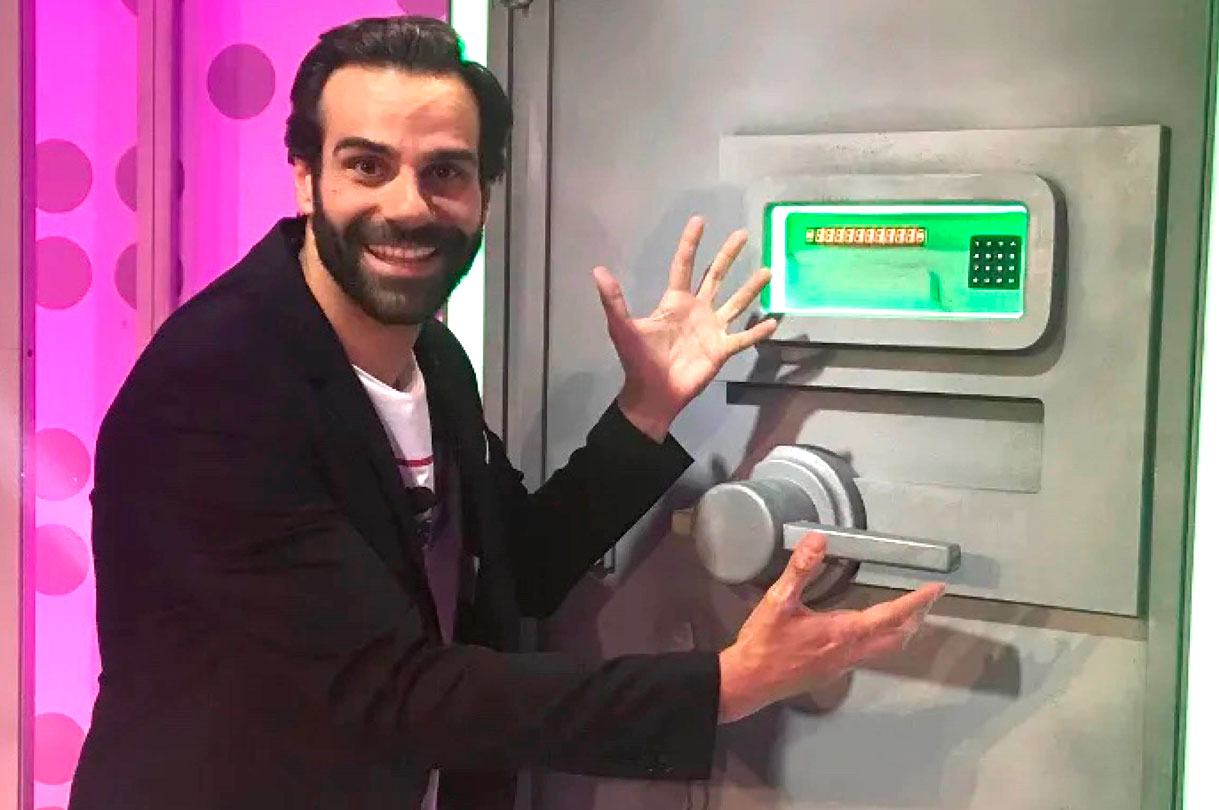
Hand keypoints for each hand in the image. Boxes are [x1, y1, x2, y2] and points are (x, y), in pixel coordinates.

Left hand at [593, 216, 777, 441]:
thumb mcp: (623, 327)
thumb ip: (613, 300)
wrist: (651, 393)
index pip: (684, 265)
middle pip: (715, 276)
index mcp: (675, 302)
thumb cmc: (637, 360)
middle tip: (743, 233)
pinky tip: (773, 321)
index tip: (699, 220)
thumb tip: (597, 270)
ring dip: (751, 287)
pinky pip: (743, 338)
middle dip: (728, 255)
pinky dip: (757, 332)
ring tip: (768, 270)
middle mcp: (697, 310)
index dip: (690, 243)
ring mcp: (711, 329)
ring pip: (735, 302)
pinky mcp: (721, 349)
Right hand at [717, 532, 944, 723]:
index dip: (916, 602)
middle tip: (928, 598)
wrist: (748, 682)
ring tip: (909, 611)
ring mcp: (843, 665)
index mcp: (843, 632)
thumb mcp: (778, 600)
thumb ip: (800, 569)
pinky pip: (870, 653)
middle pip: (897, 637)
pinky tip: (871, 629)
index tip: (936, 589)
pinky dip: (884, 638)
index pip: (890, 616)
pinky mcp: (833, 671)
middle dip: (917, 617)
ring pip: (886, 648)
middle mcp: (851, 651)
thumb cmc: (764, 642)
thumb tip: (819, 538)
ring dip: (902, 629)